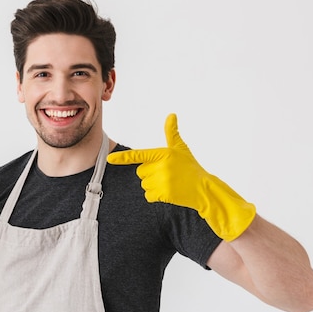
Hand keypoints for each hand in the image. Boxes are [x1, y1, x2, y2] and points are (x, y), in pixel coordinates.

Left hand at [107, 113, 255, 240]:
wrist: (204, 188)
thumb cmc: (190, 167)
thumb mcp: (181, 149)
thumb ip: (172, 133)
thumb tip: (171, 115)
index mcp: (163, 154)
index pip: (139, 155)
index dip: (123, 158)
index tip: (109, 158)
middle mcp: (161, 167)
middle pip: (140, 172)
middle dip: (150, 174)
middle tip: (166, 174)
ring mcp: (162, 181)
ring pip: (144, 184)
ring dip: (153, 185)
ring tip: (169, 183)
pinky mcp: (163, 194)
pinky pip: (148, 195)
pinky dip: (156, 196)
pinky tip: (168, 192)